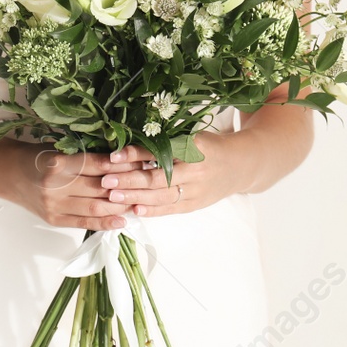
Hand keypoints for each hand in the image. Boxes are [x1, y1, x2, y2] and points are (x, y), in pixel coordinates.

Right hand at [0, 141, 152, 230]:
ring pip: (95, 207)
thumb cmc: (36, 156)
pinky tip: (122, 220)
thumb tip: (123, 160)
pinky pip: (84, 222)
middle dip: (126, 187)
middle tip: (148, 184)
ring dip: (120, 206)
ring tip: (139, 202)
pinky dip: (105, 223)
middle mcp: (55, 185)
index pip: (98, 164)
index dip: (122, 166)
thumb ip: (85, 155)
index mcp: (57, 162)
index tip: (142, 163)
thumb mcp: (59, 147)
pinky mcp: (53, 219)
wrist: (7, 173)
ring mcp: (54, 205)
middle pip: (100, 188)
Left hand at [101, 132, 247, 217]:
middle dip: (129, 180)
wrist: (241, 165)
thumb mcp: (191, 136)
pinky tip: (134, 209)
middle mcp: (196, 170)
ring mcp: (197, 190)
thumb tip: (129, 142)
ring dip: (135, 197)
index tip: (112, 156)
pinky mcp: (196, 204)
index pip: (159, 152)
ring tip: (112, 196)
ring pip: (162, 196)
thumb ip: (166, 140)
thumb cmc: (209, 146)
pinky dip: (152, 210)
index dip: (135, 154)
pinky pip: (171, 208)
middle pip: (158, 178)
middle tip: (105, 181)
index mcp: (193, 147)